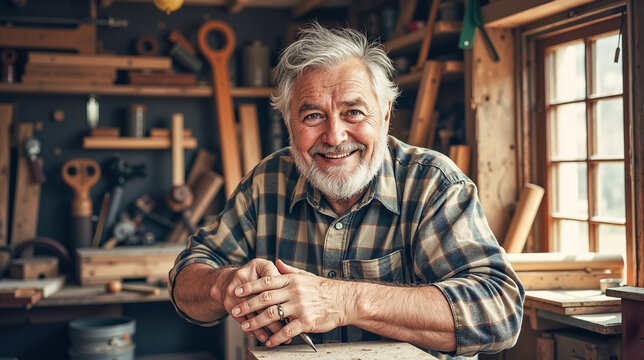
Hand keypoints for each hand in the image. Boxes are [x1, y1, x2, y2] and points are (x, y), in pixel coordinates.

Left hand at [231, 260, 350, 346]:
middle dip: (247, 306)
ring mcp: (300, 307)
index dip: (250, 287)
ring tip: (247, 327)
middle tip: (236, 311)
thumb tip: (276, 262)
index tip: (237, 291)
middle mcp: (294, 292)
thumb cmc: (324, 290)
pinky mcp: (307, 321)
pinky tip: (269, 341)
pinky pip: (287, 331)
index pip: (266, 282)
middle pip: (265, 299)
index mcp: (292, 280)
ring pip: (273, 314)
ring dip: (257, 322)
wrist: (344, 301)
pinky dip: (276, 337)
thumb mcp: (306, 275)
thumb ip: (289, 270)